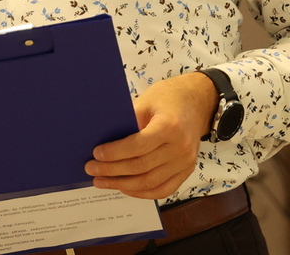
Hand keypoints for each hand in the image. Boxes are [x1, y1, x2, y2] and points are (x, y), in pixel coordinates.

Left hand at [84, 72, 217, 199]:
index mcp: (170, 126)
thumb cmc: (170, 97)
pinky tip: (124, 187)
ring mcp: (185, 162)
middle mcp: (180, 148)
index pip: (138, 146)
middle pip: (141, 167)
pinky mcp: (187, 170)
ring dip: (122, 185)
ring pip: (150, 182)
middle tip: (91, 169)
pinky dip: (142, 192)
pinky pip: (163, 190)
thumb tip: (104, 140)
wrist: (198, 101)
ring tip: (102, 181)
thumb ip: (128, 120)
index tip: (96, 154)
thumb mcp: (147, 100)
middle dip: (112, 170)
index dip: (114, 153)